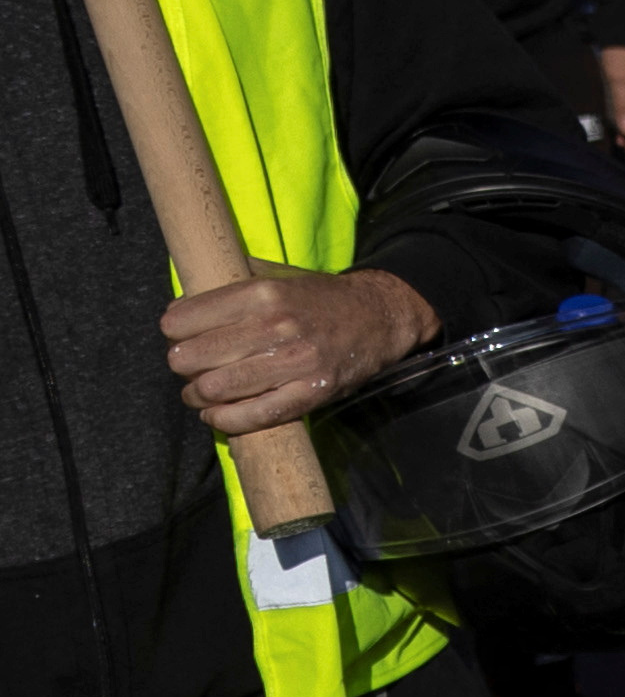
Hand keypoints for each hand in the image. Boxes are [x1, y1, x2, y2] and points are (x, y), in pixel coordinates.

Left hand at [157, 263, 436, 435]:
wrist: (380, 316)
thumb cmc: (319, 298)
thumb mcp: (277, 276)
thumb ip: (231, 283)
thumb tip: (180, 304)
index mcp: (262, 293)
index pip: (181, 321)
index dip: (173, 332)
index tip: (181, 337)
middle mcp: (276, 326)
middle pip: (188, 358)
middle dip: (182, 366)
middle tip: (192, 366)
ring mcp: (295, 362)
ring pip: (212, 389)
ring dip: (197, 396)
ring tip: (202, 392)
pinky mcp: (311, 392)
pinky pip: (251, 416)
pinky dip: (224, 420)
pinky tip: (218, 414)